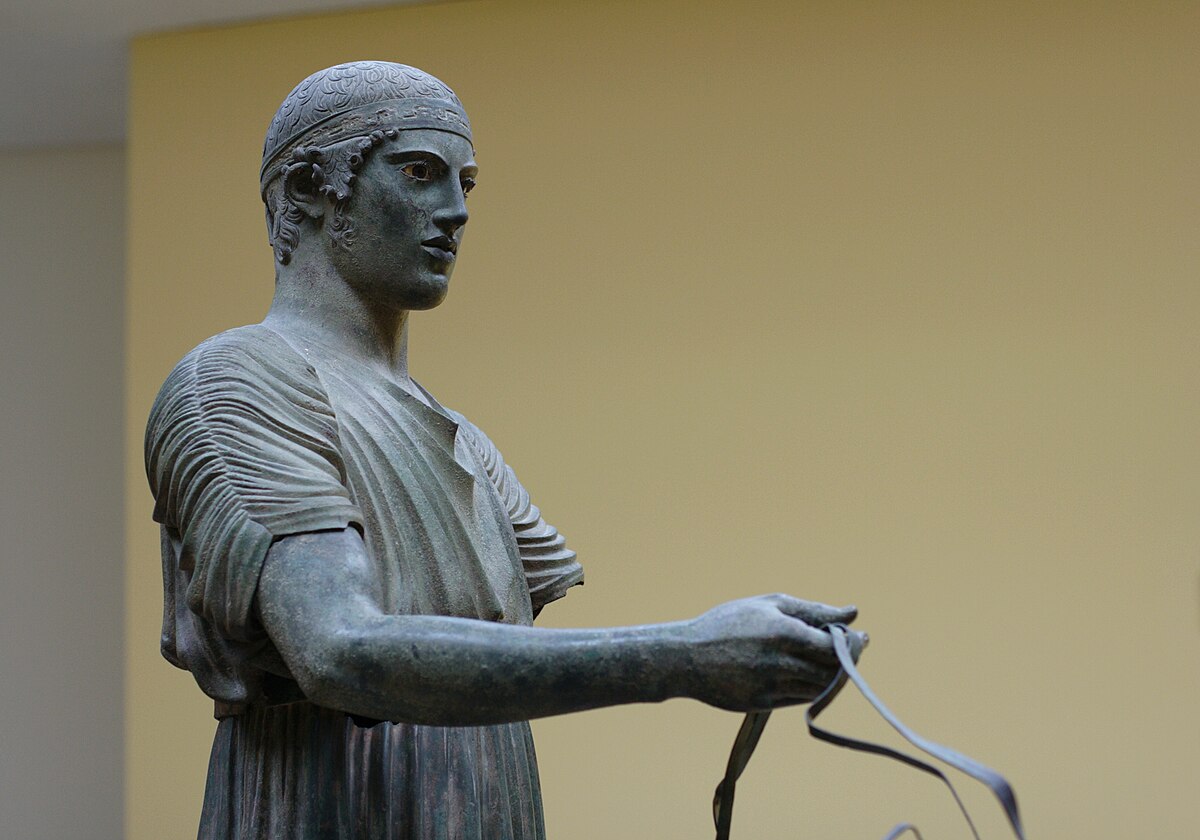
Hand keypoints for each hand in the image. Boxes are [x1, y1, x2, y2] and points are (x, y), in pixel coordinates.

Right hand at [684, 594, 865, 711]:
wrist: (686, 657)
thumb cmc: (729, 623)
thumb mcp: (769, 605)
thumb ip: (814, 610)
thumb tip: (853, 614)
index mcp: (783, 632)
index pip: (835, 646)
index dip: (853, 644)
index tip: (860, 637)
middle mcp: (779, 662)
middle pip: (833, 671)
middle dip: (848, 661)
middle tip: (848, 649)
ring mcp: (771, 686)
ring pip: (820, 688)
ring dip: (832, 676)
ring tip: (826, 660)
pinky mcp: (764, 704)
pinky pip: (801, 699)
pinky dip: (812, 687)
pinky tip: (805, 672)